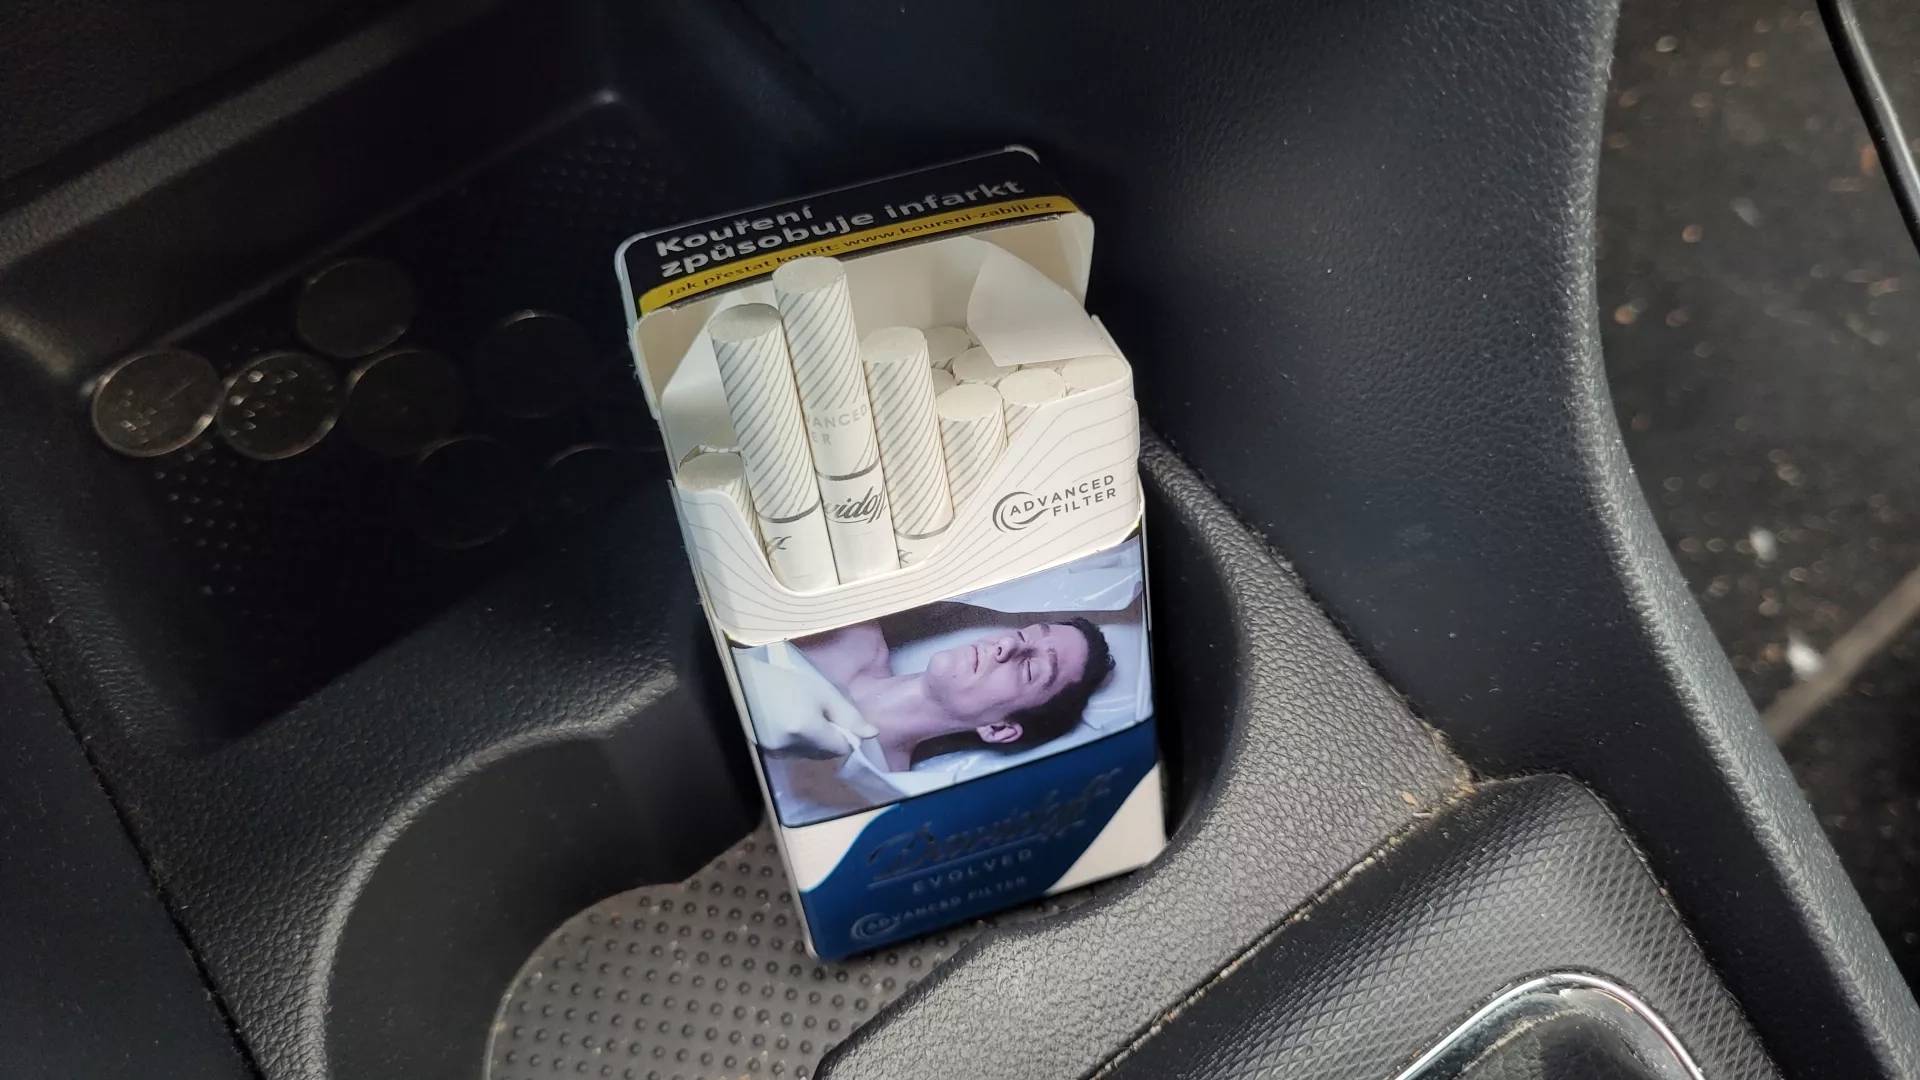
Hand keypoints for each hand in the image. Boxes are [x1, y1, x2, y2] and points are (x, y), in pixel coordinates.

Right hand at [736, 654, 876, 757]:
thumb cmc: (786, 682)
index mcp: (807, 729)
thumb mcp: (822, 692)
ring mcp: (778, 753)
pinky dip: (798, 744)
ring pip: (810, 755)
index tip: (838, 719)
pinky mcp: (768, 754)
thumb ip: (849, 715)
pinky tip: (789, 724)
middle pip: (826, 754)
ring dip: (814, 743)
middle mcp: (791, 747)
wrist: (747, 683)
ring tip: (802, 717)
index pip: (841, 749)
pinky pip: (794, 755)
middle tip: (820, 714)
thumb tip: (872, 734)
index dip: (846, 736)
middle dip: (830, 739)